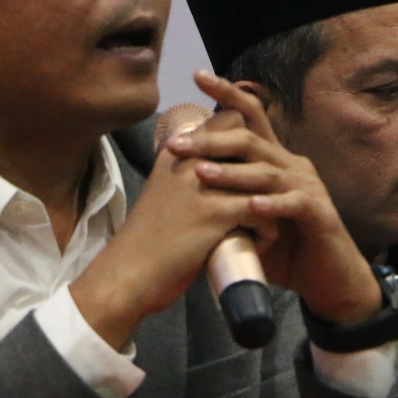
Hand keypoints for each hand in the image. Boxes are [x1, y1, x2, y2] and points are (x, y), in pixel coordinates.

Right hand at [69, 127, 261, 348]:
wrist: (128, 275)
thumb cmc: (150, 241)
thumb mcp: (167, 193)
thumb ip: (192, 176)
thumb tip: (229, 171)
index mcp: (177, 152)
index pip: (229, 122)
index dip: (248, 148)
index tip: (247, 181)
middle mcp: (189, 159)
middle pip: (249, 143)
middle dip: (264, 175)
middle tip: (260, 207)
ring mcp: (202, 184)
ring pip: (262, 181)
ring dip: (270, 206)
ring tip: (258, 231)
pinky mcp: (214, 213)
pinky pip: (262, 213)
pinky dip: (267, 233)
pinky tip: (255, 247)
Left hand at [162, 70, 382, 325]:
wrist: (330, 281)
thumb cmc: (287, 249)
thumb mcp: (249, 220)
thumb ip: (224, 201)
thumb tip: (180, 191)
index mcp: (275, 161)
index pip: (251, 117)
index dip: (227, 93)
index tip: (198, 74)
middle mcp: (293, 166)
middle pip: (251, 140)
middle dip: (211, 140)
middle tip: (176, 145)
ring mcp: (309, 188)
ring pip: (267, 172)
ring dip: (233, 174)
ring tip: (202, 175)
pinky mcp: (320, 214)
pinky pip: (294, 203)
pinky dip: (271, 205)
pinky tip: (251, 207)